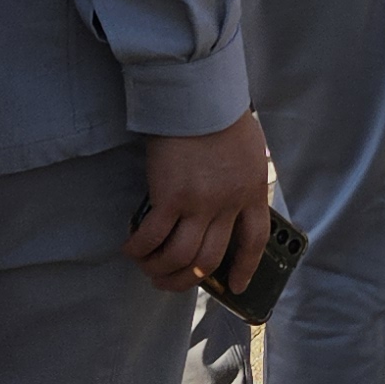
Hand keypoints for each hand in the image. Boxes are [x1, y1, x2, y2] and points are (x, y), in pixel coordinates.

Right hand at [127, 110, 272, 290]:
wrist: (199, 96)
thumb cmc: (222, 115)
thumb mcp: (249, 151)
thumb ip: (241, 179)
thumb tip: (227, 203)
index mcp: (252, 191)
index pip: (254, 241)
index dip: (244, 268)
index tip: (235, 287)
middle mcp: (228, 204)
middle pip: (210, 259)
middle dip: (188, 280)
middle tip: (169, 281)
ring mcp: (200, 203)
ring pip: (181, 257)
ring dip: (160, 270)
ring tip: (147, 268)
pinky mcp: (170, 197)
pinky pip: (152, 238)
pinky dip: (139, 249)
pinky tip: (130, 248)